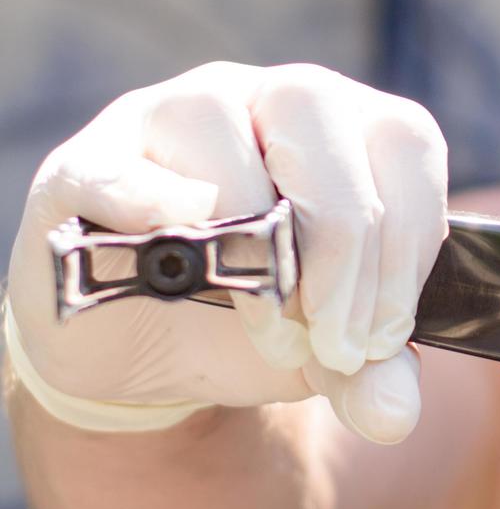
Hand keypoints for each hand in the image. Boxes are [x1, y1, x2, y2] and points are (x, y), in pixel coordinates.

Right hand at [5, 63, 447, 443]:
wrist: (139, 348)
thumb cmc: (249, 320)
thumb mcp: (323, 352)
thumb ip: (369, 374)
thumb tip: (394, 413)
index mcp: (338, 123)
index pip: (401, 136)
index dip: (406, 242)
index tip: (382, 338)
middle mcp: (256, 95)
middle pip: (313, 110)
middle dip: (341, 243)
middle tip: (334, 343)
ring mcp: (164, 116)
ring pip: (216, 128)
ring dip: (253, 243)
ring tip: (268, 331)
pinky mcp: (83, 165)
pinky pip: (115, 171)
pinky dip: (152, 212)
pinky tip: (185, 270)